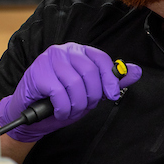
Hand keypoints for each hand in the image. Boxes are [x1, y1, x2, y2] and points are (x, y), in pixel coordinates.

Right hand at [0, 43, 141, 142]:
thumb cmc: (58, 100)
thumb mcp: (88, 91)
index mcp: (77, 51)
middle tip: (84, 107)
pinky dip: (63, 108)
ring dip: (76, 105)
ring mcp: (48, 60)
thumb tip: (135, 71)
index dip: (109, 78)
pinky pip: (59, 93)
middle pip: (89, 72)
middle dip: (91, 96)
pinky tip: (59, 112)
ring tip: (70, 111)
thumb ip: (110, 81)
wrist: (28, 112)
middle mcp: (62, 51)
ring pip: (74, 84)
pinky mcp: (37, 73)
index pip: (100, 59)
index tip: (111, 94)